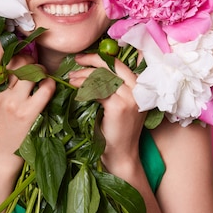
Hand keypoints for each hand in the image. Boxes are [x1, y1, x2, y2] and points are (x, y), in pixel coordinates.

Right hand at [0, 42, 54, 170]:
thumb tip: (4, 64)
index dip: (3, 45)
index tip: (10, 43)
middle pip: (16, 61)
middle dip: (26, 58)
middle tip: (30, 64)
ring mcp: (13, 103)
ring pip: (32, 71)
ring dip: (39, 68)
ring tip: (39, 74)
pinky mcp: (29, 114)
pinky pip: (45, 89)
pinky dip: (49, 83)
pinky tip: (48, 86)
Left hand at [69, 53, 145, 167]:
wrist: (121, 155)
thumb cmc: (116, 131)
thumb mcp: (120, 104)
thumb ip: (114, 87)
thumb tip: (92, 69)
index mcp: (141, 87)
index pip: (120, 64)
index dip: (100, 58)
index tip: (84, 58)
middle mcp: (139, 89)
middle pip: (112, 65)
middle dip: (91, 60)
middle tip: (75, 61)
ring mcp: (131, 97)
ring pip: (102, 77)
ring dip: (83, 75)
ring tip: (71, 79)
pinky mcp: (119, 106)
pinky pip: (97, 90)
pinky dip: (84, 88)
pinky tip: (75, 89)